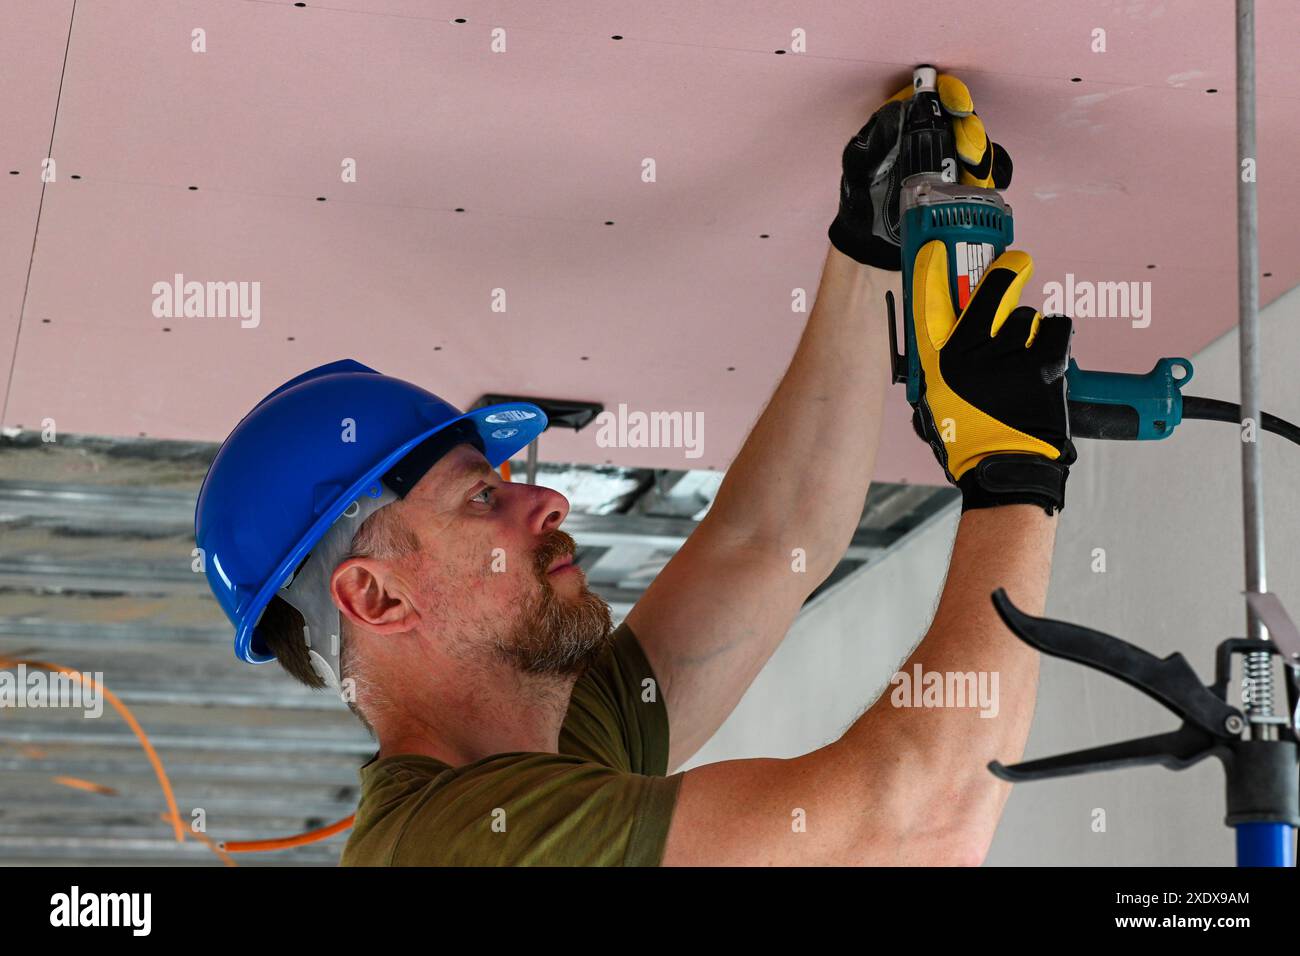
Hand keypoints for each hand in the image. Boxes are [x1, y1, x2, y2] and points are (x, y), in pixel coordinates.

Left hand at [828, 73, 1012, 270]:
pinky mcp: (960, 189)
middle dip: (972, 134)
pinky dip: (988, 182)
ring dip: (982, 160)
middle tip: (969, 150)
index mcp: (910, 122)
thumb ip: (873, 139)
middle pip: (966, 124)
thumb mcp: (857, 163)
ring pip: (978, 152)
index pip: (937, 99)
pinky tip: (983, 187)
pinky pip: (983, 180)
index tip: (959, 107)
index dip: (953, 97)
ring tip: (974, 175)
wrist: (869, 236)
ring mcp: (951, 164)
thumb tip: (895, 113)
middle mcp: (935, 139)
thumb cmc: (860, 193)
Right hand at [909, 245, 1076, 514]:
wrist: (1006, 472)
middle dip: (1006, 272)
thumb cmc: (970, 443)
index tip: (938, 249)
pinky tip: (1048, 357)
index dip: (932, 271)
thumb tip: (954, 337)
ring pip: (1026, 316)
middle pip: (990, 291)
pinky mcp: (1043, 366)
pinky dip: (1055, 339)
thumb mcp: (937, 405)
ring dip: (1029, 331)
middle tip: (1015, 265)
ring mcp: (1007, 359)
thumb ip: (942, 368)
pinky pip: (1054, 330)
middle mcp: (969, 357)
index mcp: (938, 365)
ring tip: (1026, 356)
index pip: (928, 305)